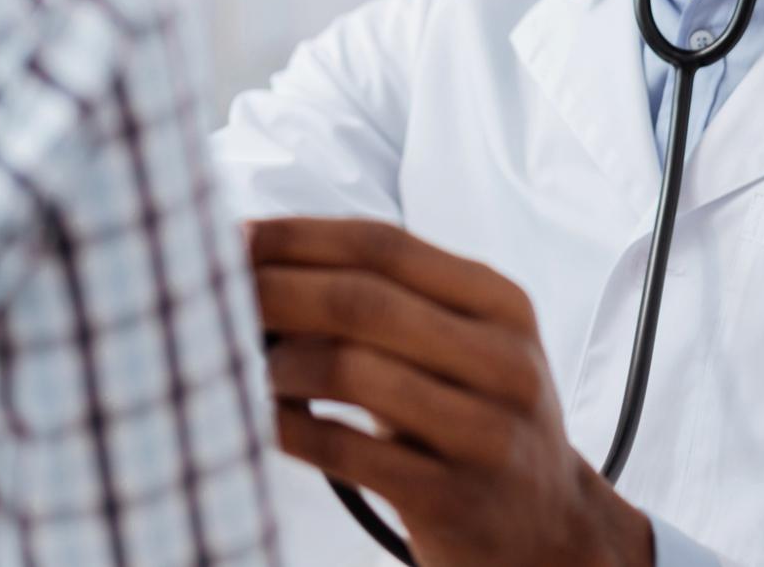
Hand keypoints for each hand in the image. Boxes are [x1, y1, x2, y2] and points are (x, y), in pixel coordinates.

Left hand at [248, 217, 654, 566]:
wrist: (550, 529)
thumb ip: (388, 299)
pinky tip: (262, 419)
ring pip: (351, 370)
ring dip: (278, 362)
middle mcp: (502, 359)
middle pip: (362, 300)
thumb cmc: (478, 417)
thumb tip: (261, 257)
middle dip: (273, 289)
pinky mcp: (453, 498)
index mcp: (499, 302)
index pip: (382, 244)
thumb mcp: (461, 345)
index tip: (231, 236)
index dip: (297, 235)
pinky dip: (289, 428)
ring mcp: (484, 431)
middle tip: (213, 292)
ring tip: (243, 362)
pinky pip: (346, 451)